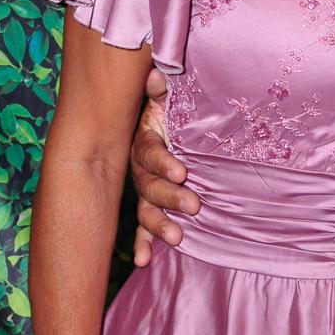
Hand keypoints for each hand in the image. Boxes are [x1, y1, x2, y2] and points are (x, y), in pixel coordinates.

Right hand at [130, 67, 199, 266]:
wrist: (173, 126)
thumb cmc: (175, 112)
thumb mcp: (170, 97)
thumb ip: (162, 88)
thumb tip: (156, 73)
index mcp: (145, 140)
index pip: (151, 152)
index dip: (164, 162)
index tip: (182, 171)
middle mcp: (140, 168)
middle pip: (149, 185)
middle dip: (170, 196)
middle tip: (193, 205)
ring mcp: (144, 189)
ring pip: (146, 208)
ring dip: (158, 224)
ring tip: (176, 237)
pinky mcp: (150, 206)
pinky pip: (143, 227)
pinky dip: (143, 243)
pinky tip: (144, 260)